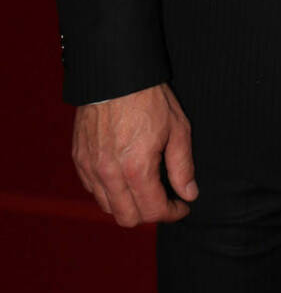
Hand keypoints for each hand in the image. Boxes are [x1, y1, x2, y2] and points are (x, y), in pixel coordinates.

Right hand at [72, 83, 197, 226]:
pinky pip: (92, 189)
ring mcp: (90, 167)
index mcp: (136, 169)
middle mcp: (109, 174)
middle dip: (149, 214)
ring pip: (107, 207)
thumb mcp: (177, 129)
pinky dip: (108, 191)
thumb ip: (182, 166)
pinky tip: (124, 178)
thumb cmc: (149, 98)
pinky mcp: (80, 158)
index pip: (153, 211)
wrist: (116, 74)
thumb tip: (189, 193)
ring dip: (128, 205)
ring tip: (145, 189)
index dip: (173, 213)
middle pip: (127, 218)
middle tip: (165, 199)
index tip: (183, 206)